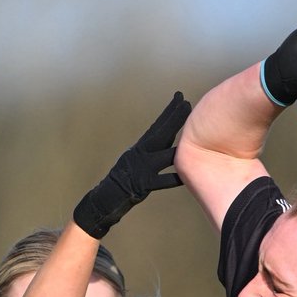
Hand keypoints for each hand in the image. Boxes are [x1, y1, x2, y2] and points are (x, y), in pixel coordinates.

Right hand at [72, 91, 191, 239]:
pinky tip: (183, 177)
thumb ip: (151, 152)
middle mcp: (140, 154)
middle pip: (161, 133)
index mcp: (140, 147)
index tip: (180, 98)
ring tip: (191, 136)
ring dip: (177, 147)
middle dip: (174, 118)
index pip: (158, 127)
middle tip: (187, 103)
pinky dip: (172, 179)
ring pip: (163, 155)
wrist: (104, 198)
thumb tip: (166, 142)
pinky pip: (160, 182)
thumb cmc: (123, 182)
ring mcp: (141, 169)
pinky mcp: (142, 185)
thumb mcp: (137, 161)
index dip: (169, 113)